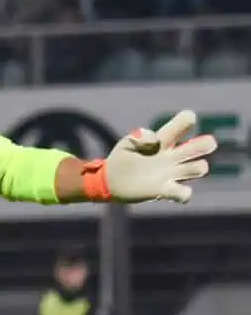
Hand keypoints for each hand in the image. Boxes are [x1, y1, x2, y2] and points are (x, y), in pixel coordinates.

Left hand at [102, 109, 216, 203]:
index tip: (178, 128)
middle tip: (193, 148)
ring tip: (180, 169)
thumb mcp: (127, 143)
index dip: (187, 121)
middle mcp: (172, 156)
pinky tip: (173, 191)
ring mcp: (171, 173)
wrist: (109, 182)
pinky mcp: (165, 190)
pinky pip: (185, 193)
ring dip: (197, 168)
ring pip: (200, 168)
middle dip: (205, 144)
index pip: (185, 123)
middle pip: (202, 145)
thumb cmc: (120, 159)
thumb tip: (154, 140)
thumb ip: (140, 136)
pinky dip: (184, 193)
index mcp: (164, 140)